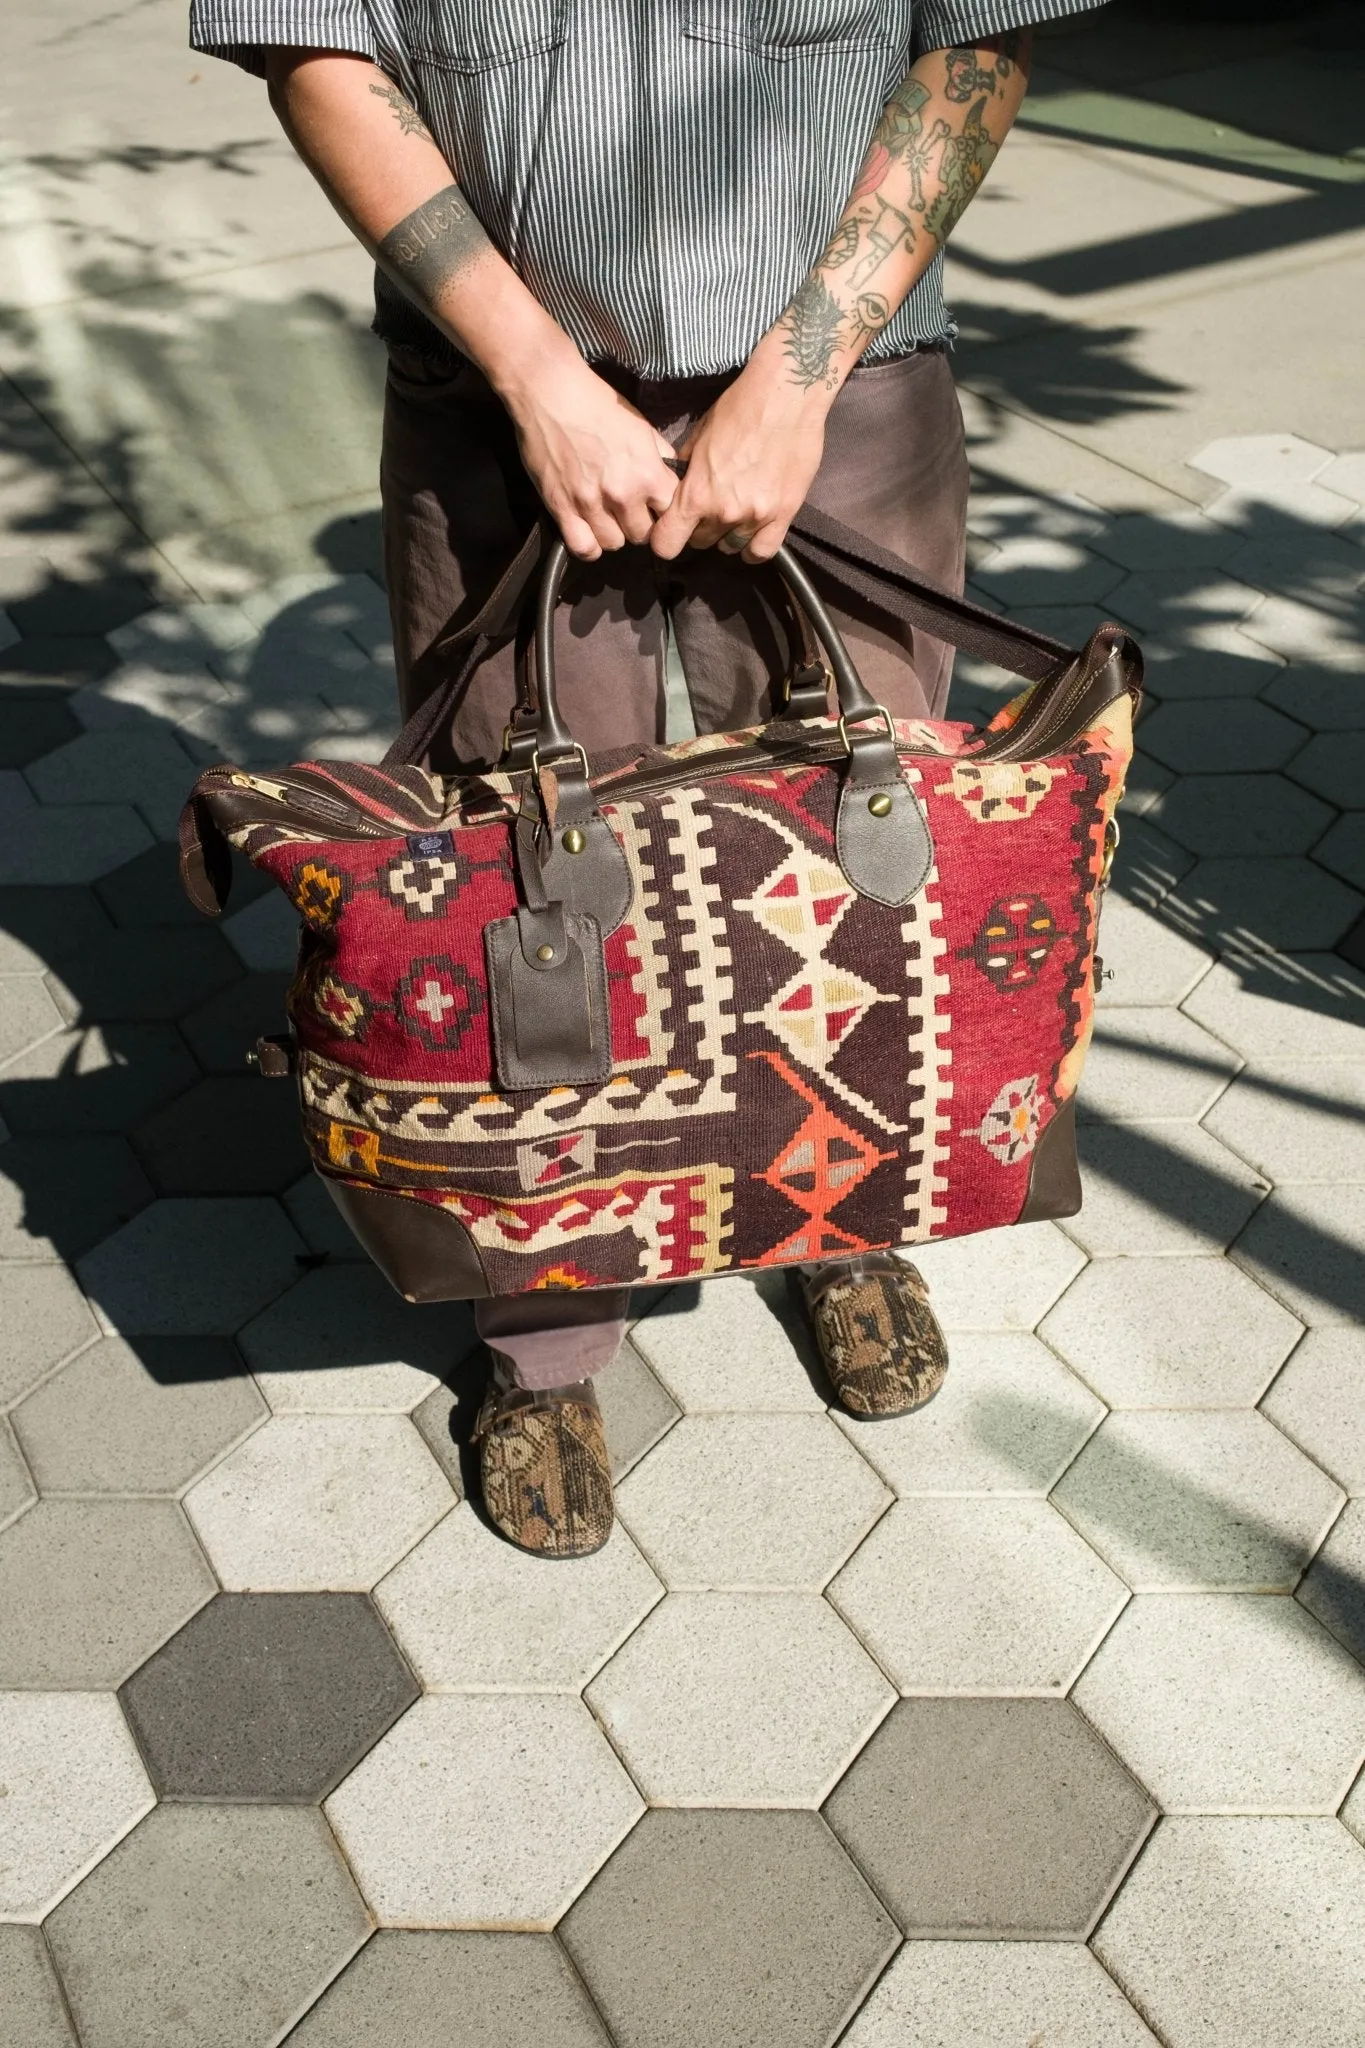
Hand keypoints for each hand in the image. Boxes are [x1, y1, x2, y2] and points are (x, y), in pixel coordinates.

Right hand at [498, 345, 678, 560]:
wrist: (550, 392)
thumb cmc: (596, 402)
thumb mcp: (641, 425)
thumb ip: (659, 455)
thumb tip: (672, 475)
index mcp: (648, 473)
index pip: (671, 513)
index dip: (663, 510)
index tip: (654, 505)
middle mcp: (623, 494)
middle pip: (643, 534)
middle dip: (639, 523)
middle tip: (627, 509)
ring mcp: (591, 504)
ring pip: (614, 543)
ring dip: (613, 532)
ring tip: (606, 516)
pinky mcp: (562, 508)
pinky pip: (584, 548)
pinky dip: (589, 545)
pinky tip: (588, 531)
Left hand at [649, 351, 830, 563]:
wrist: (786, 396)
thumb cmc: (740, 408)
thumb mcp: (699, 437)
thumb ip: (686, 471)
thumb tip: (677, 488)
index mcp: (696, 493)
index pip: (667, 543)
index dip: (666, 540)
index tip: (672, 531)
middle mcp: (723, 512)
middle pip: (700, 543)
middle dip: (700, 528)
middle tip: (710, 507)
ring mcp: (755, 516)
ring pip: (730, 547)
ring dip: (727, 534)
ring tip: (735, 511)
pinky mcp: (783, 515)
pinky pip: (761, 552)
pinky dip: (753, 547)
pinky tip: (751, 532)